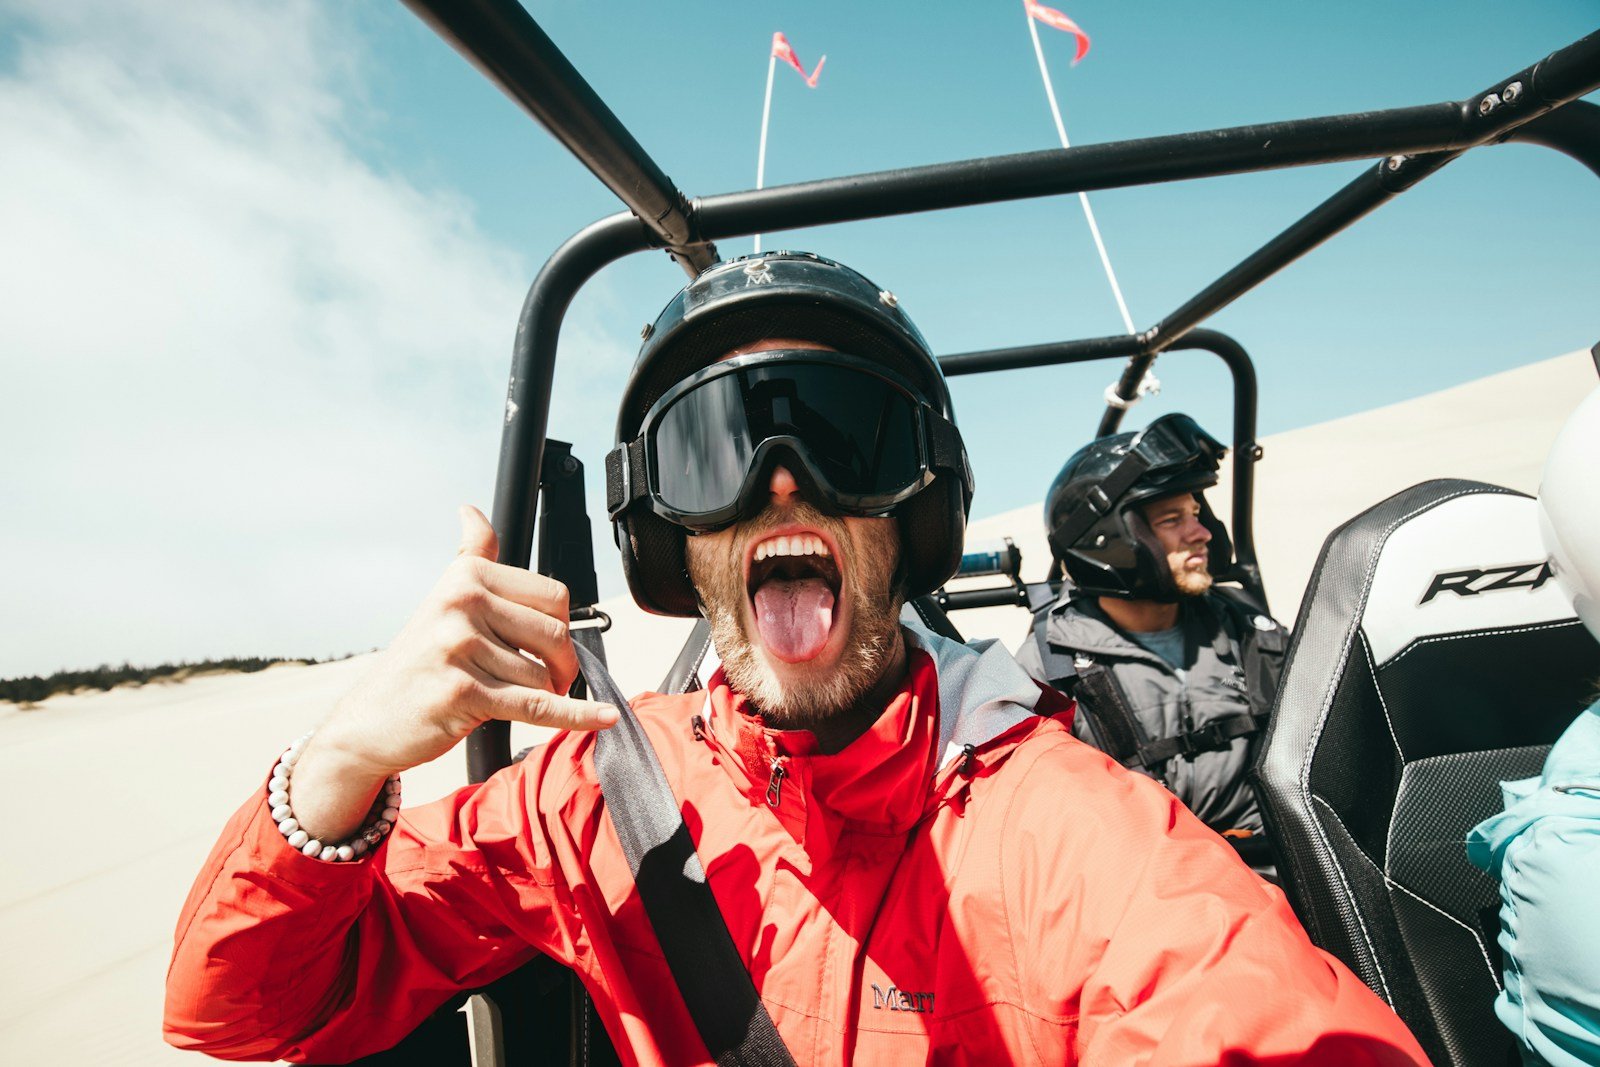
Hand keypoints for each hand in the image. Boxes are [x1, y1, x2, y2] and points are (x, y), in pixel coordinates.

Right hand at [289, 506, 615, 840]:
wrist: (370, 719)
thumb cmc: (419, 662)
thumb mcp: (443, 599)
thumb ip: (470, 555)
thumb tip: (471, 512)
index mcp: (466, 576)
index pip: (555, 596)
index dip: (561, 626)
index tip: (547, 647)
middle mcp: (462, 604)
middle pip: (556, 634)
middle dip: (562, 665)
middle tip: (548, 681)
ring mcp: (460, 647)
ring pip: (544, 675)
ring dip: (545, 695)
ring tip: (516, 698)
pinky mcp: (463, 693)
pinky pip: (537, 706)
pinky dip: (576, 715)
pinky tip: (603, 717)